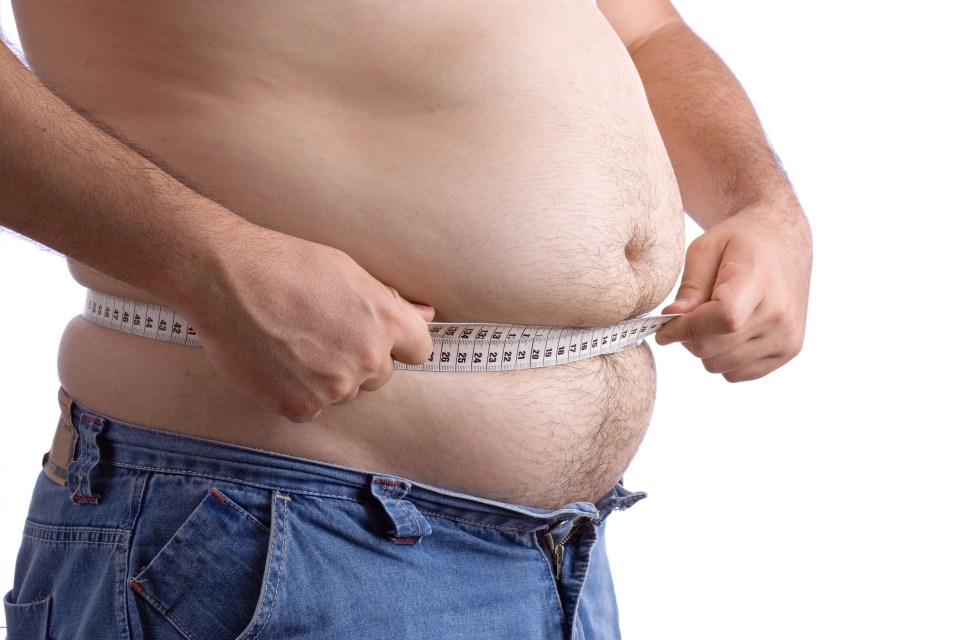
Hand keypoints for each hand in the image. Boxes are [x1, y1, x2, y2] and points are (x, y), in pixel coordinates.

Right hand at [180, 224, 434, 421]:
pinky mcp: (298, 407)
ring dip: (327, 377)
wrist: (225, 279)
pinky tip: (276, 362)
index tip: (376, 336)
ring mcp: (334, 388)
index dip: (398, 343)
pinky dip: (295, 391)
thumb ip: (390, 303)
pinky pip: (309, 407)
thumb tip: (426, 316)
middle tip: (321, 333)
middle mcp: (367, 359)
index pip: (419, 350)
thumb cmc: (287, 265)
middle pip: (379, 375)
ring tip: (292, 343)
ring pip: (343, 392)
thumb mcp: (349, 272)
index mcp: (386, 323)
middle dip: (359, 359)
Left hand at [655, 199, 811, 380]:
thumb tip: (672, 319)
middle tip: (685, 318)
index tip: (663, 329)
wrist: (783, 242)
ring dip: (705, 349)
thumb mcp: (706, 249)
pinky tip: (729, 332)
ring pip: (721, 366)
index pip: (721, 319)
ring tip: (710, 321)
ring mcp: (787, 336)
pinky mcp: (788, 351)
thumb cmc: (739, 242)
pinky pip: (737, 374)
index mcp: (760, 280)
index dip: (685, 328)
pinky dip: (724, 358)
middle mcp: (780, 313)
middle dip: (688, 337)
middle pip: (714, 347)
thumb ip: (690, 287)